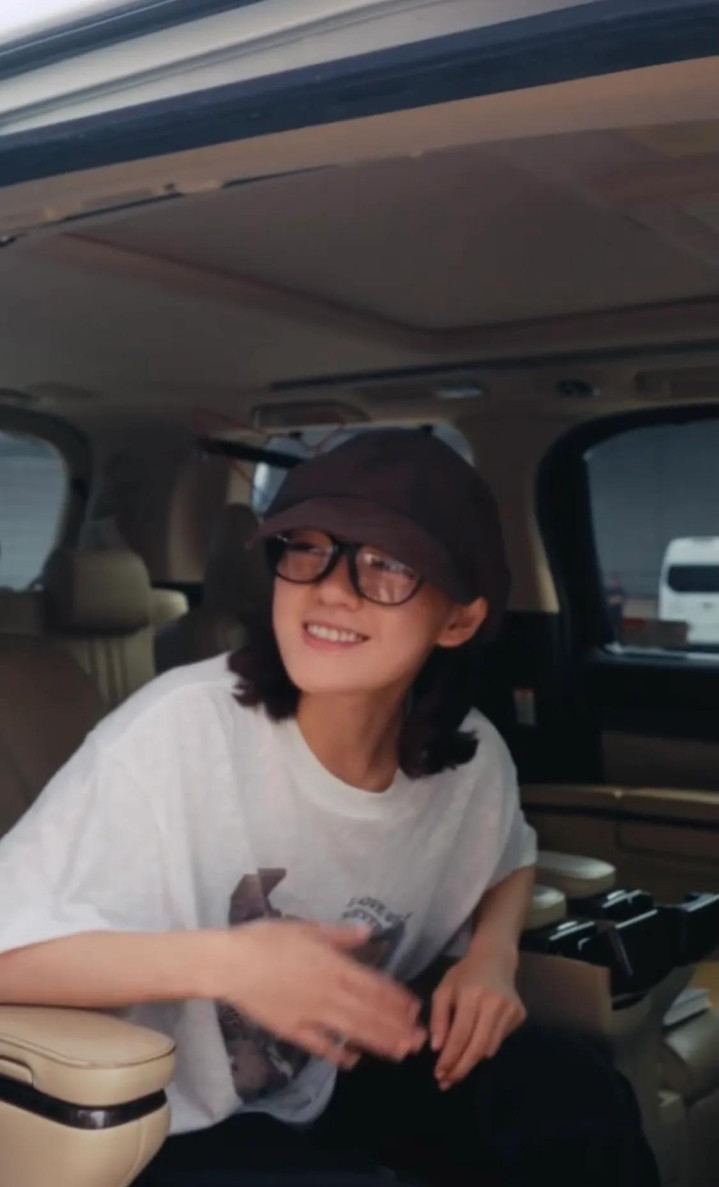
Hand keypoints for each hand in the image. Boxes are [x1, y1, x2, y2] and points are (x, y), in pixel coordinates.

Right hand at [217, 920, 425, 1069]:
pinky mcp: (293, 1030)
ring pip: (352, 1031)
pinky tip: (353, 1061)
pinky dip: (338, 1054)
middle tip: (419, 1040)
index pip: (374, 985)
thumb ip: (340, 935)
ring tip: (400, 1052)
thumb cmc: (267, 939)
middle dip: (396, 1027)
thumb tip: (368, 932)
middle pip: (369, 1013)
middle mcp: (329, 993)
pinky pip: (320, 1045)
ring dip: (378, 1042)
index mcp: (334, 966)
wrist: (231, 963)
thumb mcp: (307, 928)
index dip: (396, 999)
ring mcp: (312, 1014)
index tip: (415, 1009)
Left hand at [430, 945, 525, 1089]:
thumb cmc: (464, 974)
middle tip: (447, 1082)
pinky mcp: (520, 1015)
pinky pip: (499, 1040)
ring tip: (457, 1068)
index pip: (460, 1035)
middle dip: (461, 1068)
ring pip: (490, 1048)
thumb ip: (438, 1018)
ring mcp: (510, 1009)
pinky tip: (476, 1042)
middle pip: (477, 1047)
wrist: (495, 958)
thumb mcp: (444, 990)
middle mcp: (494, 1003)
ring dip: (472, 1061)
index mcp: (472, 994)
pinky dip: (485, 1046)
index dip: (449, 1058)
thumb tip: (437, 1048)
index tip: (439, 1074)